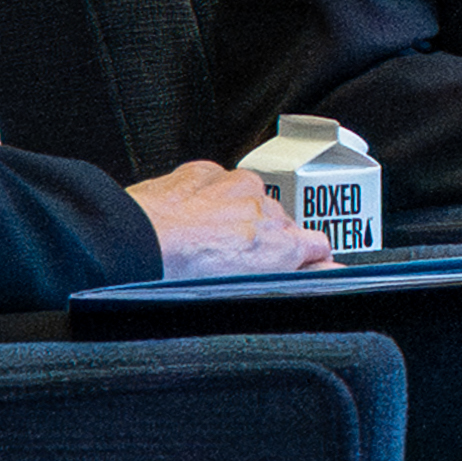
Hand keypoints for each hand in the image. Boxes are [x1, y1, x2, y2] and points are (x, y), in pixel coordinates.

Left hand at [130, 163, 327, 279]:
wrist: (135, 243)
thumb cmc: (180, 273)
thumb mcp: (249, 288)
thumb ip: (296, 270)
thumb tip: (325, 268)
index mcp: (282, 241)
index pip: (316, 245)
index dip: (306, 260)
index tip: (297, 268)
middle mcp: (265, 207)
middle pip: (280, 223)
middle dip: (263, 239)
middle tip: (235, 263)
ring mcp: (233, 186)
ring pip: (248, 199)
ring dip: (234, 216)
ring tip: (207, 243)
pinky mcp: (202, 172)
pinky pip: (215, 183)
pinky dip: (207, 198)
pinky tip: (188, 222)